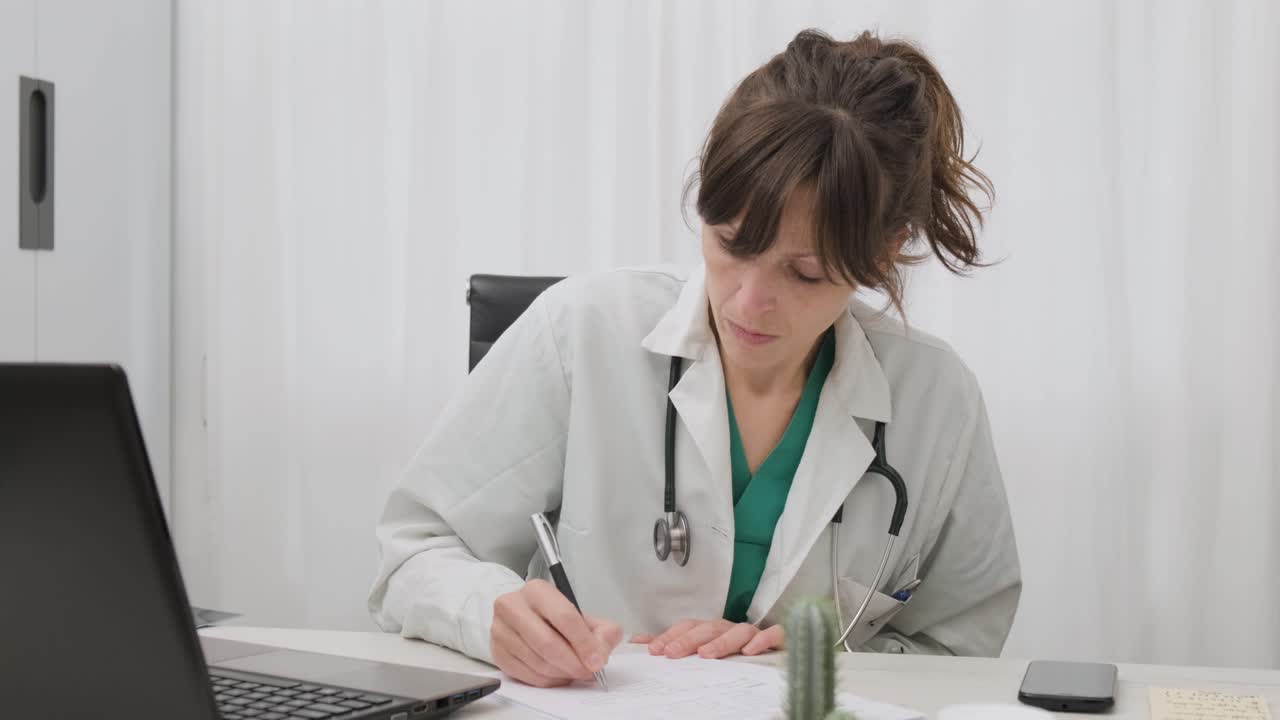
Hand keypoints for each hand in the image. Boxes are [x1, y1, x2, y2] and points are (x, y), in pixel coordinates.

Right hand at [490, 579, 622, 686]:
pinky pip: (526, 675)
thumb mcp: (582, 616)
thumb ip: (601, 630)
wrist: (524, 618)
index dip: (584, 642)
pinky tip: (557, 675)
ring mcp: (500, 630)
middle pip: (547, 642)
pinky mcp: (497, 652)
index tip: (597, 660)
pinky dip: (547, 681)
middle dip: (572, 663)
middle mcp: (513, 606)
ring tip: (573, 672)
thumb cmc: (553, 617)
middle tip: (587, 671)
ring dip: (561, 673)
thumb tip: (601, 651)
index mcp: (537, 590)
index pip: (564, 617)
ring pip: (536, 662)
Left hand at [630, 619, 784, 658]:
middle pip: (709, 628)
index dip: (671, 636)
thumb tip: (639, 641)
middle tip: (671, 654)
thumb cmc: (733, 651)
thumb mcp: (701, 648)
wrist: (773, 657)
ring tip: (706, 654)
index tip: (653, 650)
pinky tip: (749, 651)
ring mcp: (753, 634)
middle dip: (688, 640)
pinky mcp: (777, 640)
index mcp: (712, 630)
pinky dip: (762, 640)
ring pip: (738, 631)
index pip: (688, 627)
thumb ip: (672, 644)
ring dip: (721, 642)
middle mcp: (730, 628)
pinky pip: (772, 635)